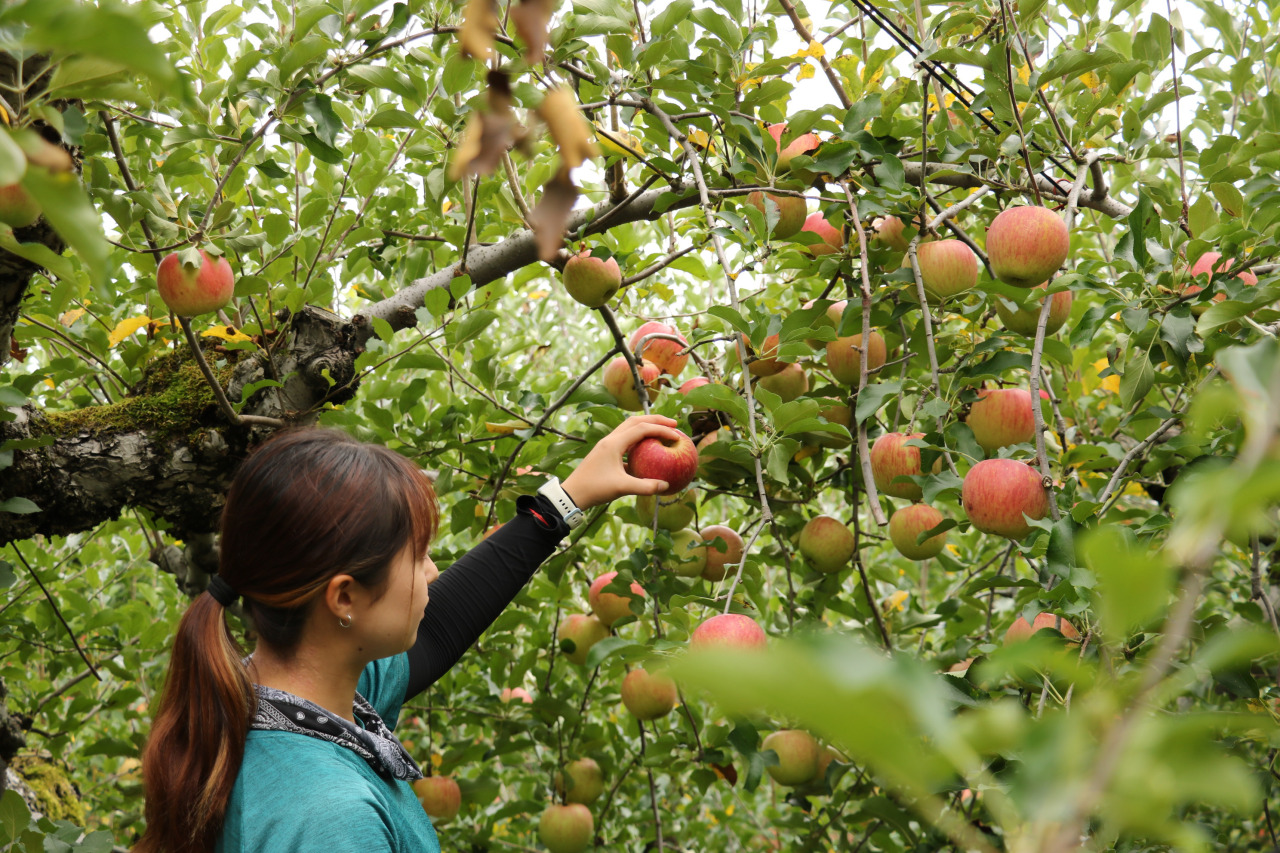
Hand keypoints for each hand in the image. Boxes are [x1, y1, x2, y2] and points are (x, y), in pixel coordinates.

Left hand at [561, 415, 687, 508]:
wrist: (572, 493)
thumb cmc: (595, 489)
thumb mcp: (622, 488)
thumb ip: (645, 486)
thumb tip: (666, 486)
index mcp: (614, 443)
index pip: (642, 429)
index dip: (661, 429)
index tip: (676, 435)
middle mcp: (610, 439)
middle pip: (635, 421)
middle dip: (655, 420)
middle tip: (673, 424)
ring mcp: (607, 445)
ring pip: (629, 429)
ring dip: (646, 427)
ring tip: (661, 432)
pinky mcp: (605, 453)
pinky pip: (625, 440)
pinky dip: (638, 440)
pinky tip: (647, 450)